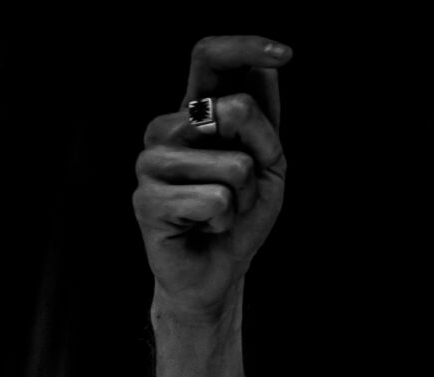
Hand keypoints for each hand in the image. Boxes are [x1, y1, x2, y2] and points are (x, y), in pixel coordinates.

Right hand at [133, 36, 292, 317]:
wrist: (216, 271)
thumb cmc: (241, 215)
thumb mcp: (268, 165)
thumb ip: (264, 122)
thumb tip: (267, 69)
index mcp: (193, 112)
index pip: (208, 59)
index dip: (245, 48)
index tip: (286, 53)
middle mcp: (166, 128)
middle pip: (235, 110)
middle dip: (261, 154)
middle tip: (242, 188)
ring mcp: (150, 162)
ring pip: (235, 165)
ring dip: (244, 198)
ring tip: (222, 212)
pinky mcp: (147, 200)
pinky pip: (218, 200)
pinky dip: (226, 221)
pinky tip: (204, 227)